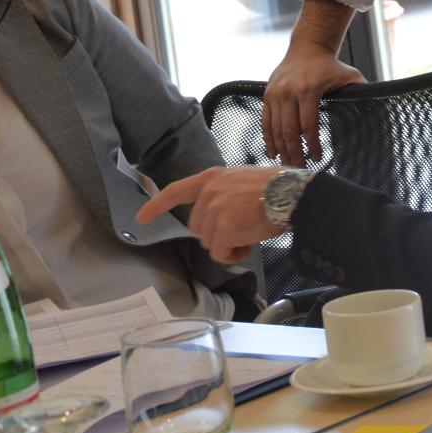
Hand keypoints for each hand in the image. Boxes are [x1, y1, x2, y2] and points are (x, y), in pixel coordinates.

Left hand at [136, 167, 279, 265]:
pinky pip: (220, 253)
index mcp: (211, 178)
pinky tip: (248, 243)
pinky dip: (233, 254)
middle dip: (216, 235)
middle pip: (197, 228)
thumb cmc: (273, 189)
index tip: (141, 218)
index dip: (156, 206)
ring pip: (209, 243)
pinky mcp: (224, 228)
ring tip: (248, 233)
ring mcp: (215, 210)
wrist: (290, 193)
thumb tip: (215, 221)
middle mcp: (208, 193)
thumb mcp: (238, 181)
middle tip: (240, 229)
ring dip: (227, 245)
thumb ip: (220, 195)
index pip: (176, 191)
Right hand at [264, 42, 363, 166]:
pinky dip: (268, 138)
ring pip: (275, 128)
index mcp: (309, 89)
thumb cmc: (330, 65)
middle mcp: (289, 91)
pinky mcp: (267, 94)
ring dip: (281, 149)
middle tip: (299, 168)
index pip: (308, 125)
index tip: (316, 158)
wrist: (307, 46)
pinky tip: (273, 152)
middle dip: (294, 153)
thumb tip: (378, 108)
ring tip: (287, 164)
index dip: (312, 146)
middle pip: (289, 131)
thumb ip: (361, 91)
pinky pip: (265, 121)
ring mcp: (276, 93)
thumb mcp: (349, 75)